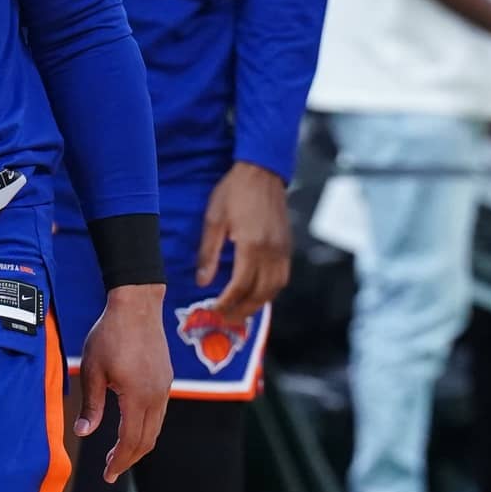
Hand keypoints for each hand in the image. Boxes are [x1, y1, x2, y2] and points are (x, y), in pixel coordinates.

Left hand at [74, 286, 170, 482]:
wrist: (137, 304)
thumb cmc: (109, 334)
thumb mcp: (92, 370)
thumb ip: (91, 405)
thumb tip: (84, 433)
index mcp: (137, 396)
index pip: (130, 440)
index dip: (119, 461)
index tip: (107, 475)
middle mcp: (156, 396)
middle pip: (147, 440)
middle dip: (129, 459)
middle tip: (111, 471)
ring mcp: (164, 387)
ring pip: (155, 427)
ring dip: (138, 444)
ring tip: (119, 453)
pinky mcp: (165, 378)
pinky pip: (158, 412)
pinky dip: (145, 427)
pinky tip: (131, 426)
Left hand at [197, 162, 290, 323]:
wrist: (262, 171)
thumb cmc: (233, 191)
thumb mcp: (213, 219)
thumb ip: (208, 253)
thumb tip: (203, 281)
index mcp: (251, 245)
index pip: (240, 286)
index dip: (226, 303)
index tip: (212, 311)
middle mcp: (271, 251)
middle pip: (259, 294)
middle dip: (241, 311)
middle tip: (224, 320)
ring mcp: (283, 250)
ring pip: (274, 289)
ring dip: (257, 305)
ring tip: (239, 312)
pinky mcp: (287, 246)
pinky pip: (282, 278)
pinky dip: (269, 292)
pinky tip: (256, 294)